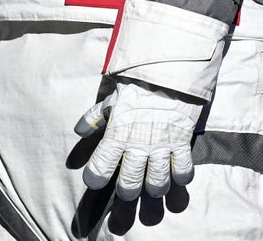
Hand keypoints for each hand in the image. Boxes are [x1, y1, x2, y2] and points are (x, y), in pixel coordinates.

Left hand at [73, 78, 202, 200]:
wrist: (169, 71)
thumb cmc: (137, 86)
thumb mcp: (112, 100)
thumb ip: (95, 118)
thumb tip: (79, 131)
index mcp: (116, 135)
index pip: (99, 169)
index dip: (95, 179)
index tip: (97, 179)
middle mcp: (138, 145)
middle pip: (129, 186)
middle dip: (127, 193)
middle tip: (128, 190)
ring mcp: (161, 146)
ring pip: (157, 184)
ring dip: (154, 189)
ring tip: (152, 186)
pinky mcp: (182, 142)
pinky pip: (183, 171)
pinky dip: (180, 178)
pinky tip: (175, 175)